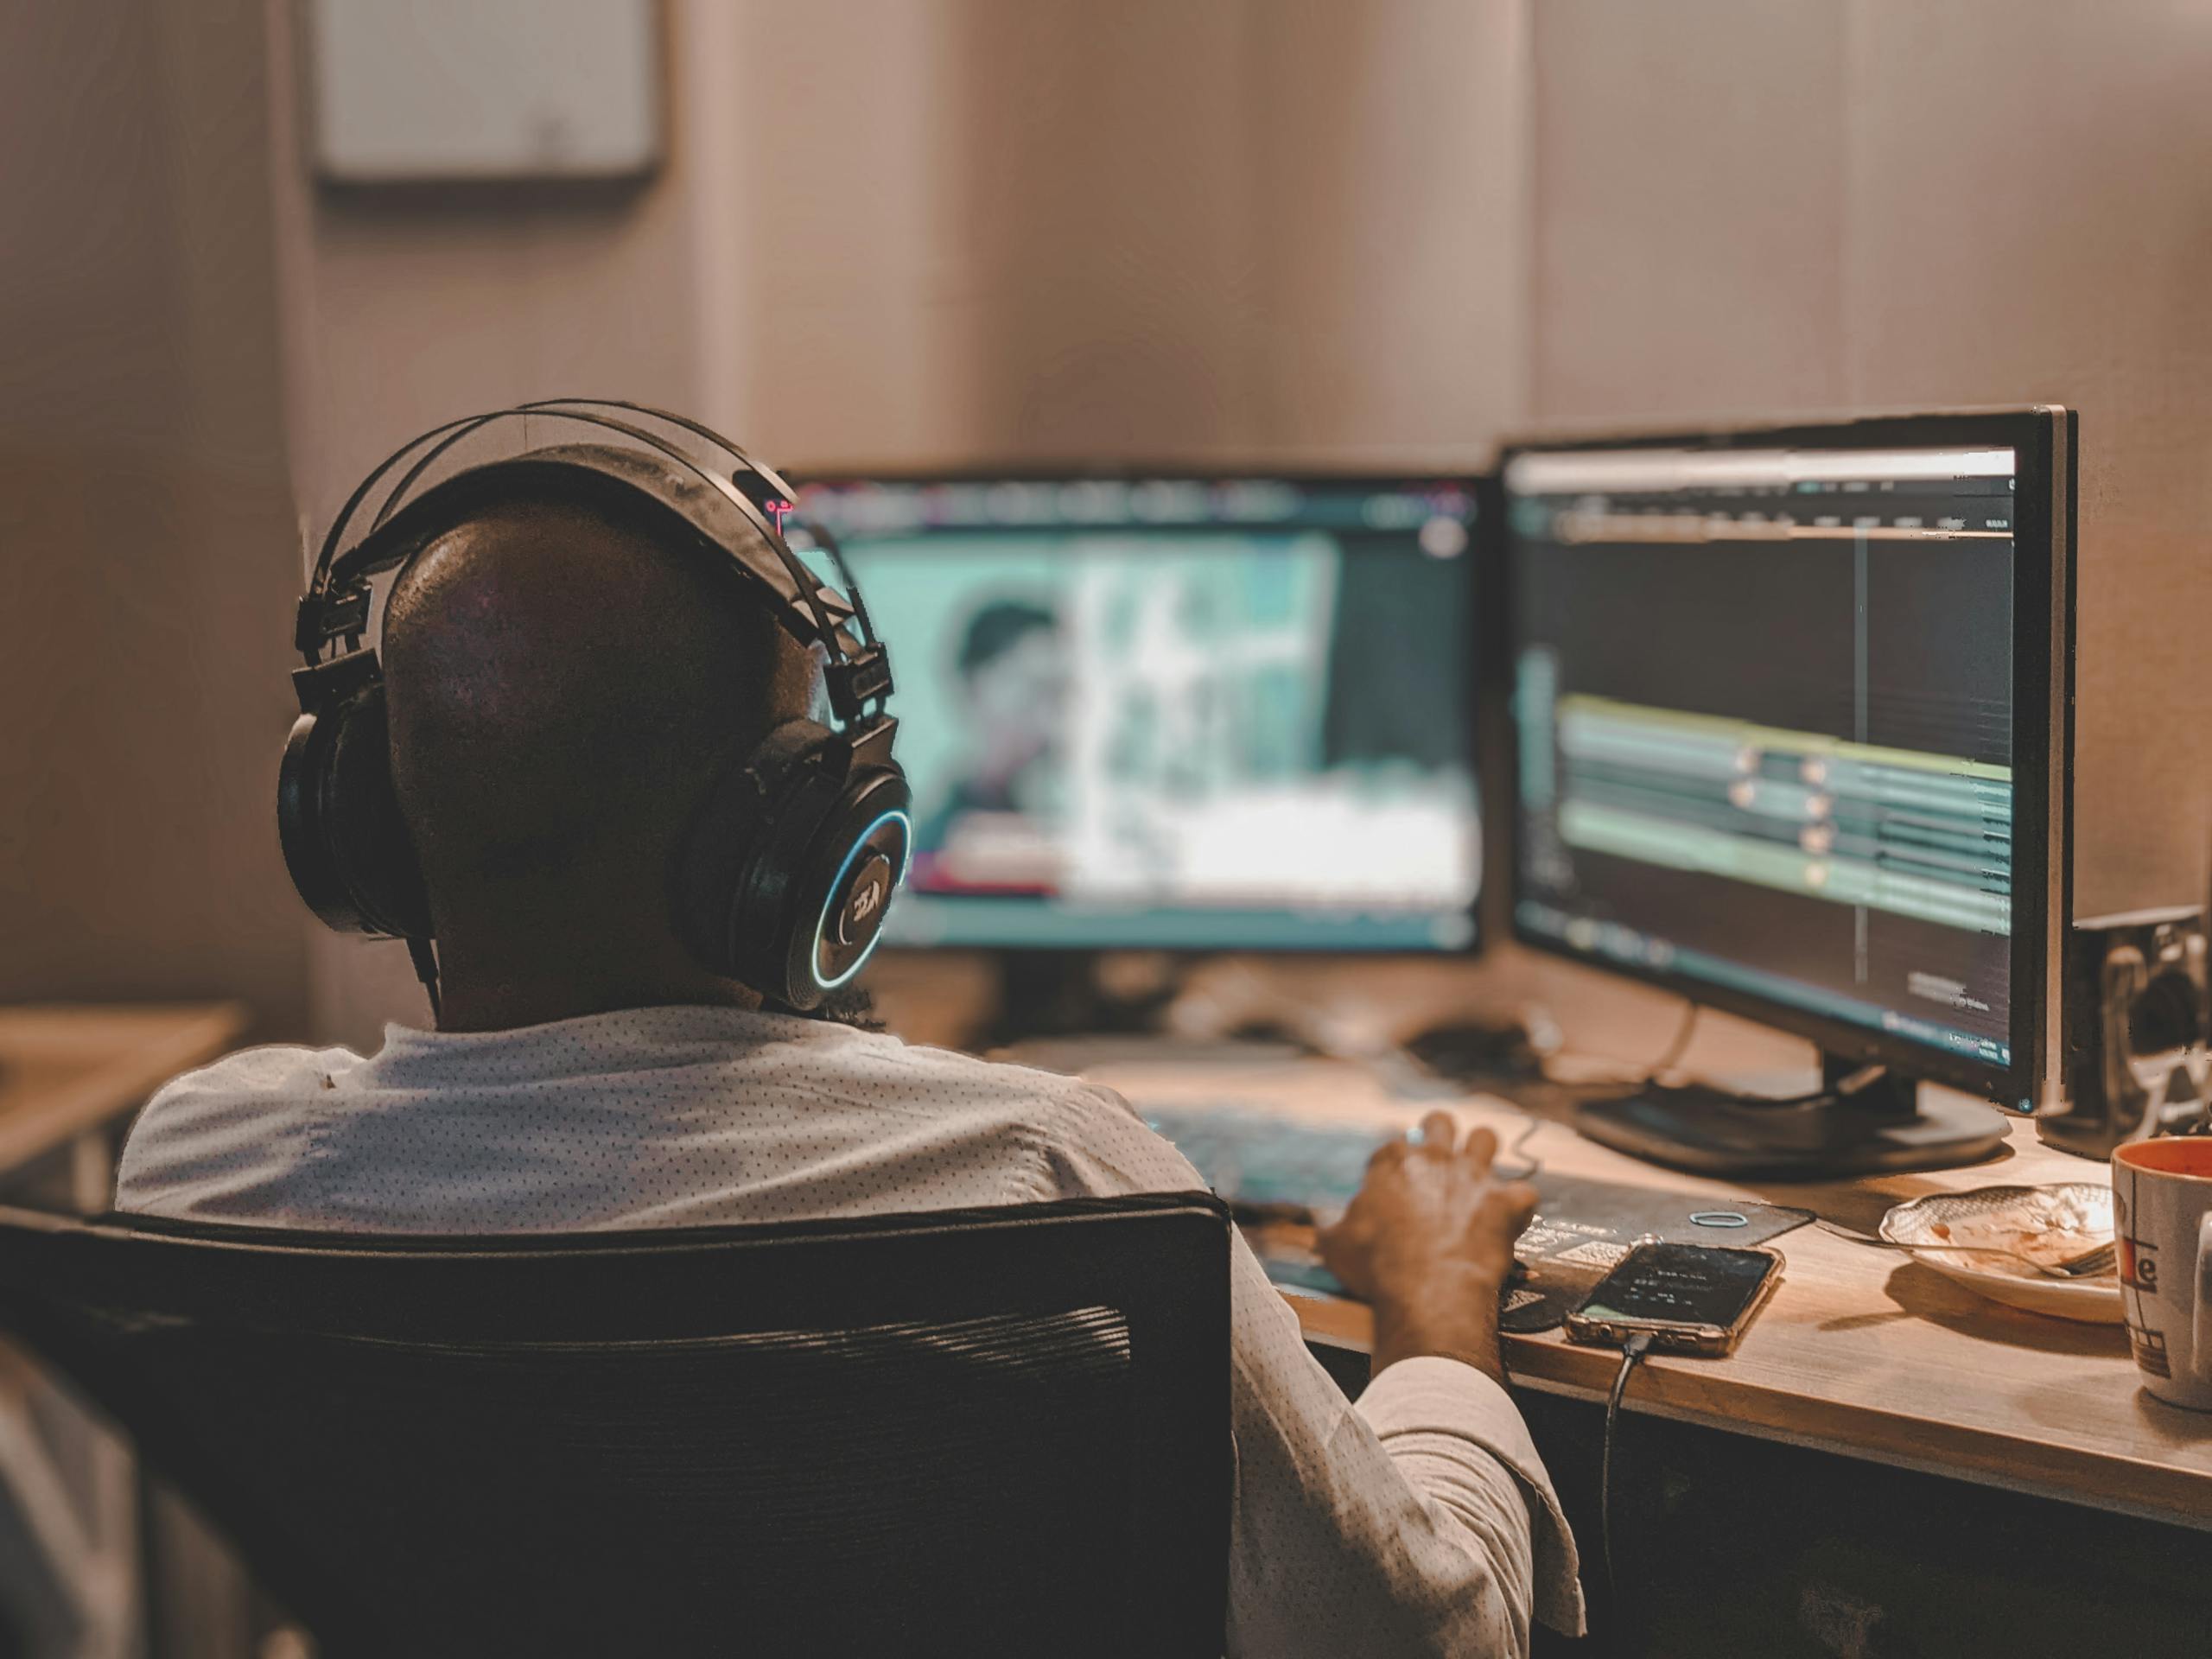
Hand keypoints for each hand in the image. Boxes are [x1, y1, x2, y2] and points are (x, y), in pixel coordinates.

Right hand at [1317, 1112, 1538, 1380]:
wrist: (1428, 1292)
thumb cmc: (1378, 1268)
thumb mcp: (1336, 1244)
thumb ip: (1332, 1223)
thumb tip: (1325, 1221)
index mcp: (1393, 1161)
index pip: (1392, 1144)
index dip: (1392, 1164)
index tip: (1392, 1185)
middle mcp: (1436, 1158)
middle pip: (1441, 1121)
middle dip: (1439, 1133)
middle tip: (1437, 1160)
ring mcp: (1475, 1177)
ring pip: (1486, 1137)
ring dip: (1482, 1152)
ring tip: (1476, 1177)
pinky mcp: (1506, 1203)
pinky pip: (1523, 1193)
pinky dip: (1516, 1206)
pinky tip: (1507, 1221)